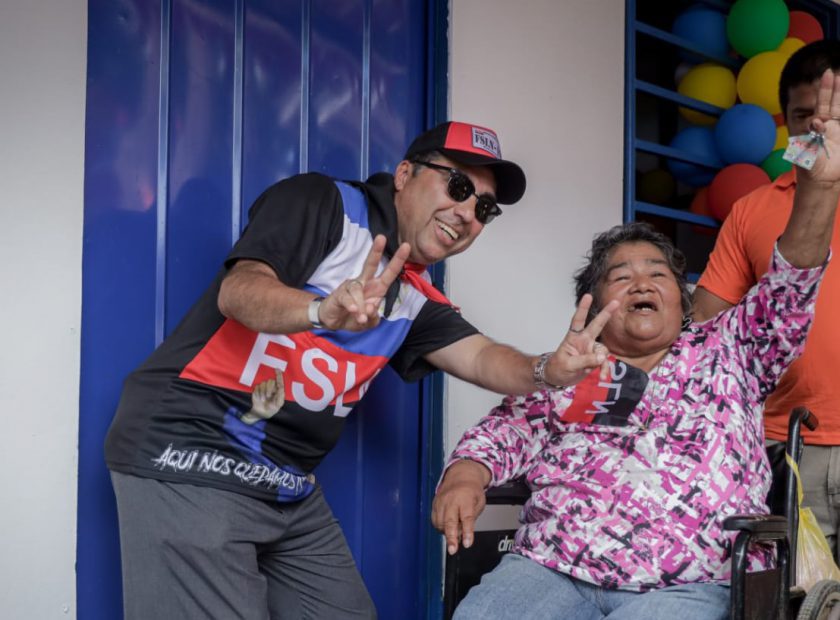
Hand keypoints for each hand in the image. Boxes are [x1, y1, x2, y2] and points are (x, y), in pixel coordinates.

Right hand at [242, 369, 283, 423]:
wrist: (260, 413)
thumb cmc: (271, 409)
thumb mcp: (278, 405)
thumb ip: (280, 396)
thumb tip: (281, 388)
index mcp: (278, 390)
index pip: (279, 380)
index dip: (278, 374)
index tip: (276, 369)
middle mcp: (271, 387)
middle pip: (271, 381)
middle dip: (269, 388)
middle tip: (268, 396)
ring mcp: (264, 387)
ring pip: (263, 383)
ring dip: (263, 392)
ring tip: (263, 399)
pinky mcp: (257, 389)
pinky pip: (257, 387)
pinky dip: (258, 394)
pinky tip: (259, 398)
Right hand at [318, 235, 410, 330]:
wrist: (334, 321)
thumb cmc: (354, 317)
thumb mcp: (369, 322)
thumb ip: (373, 318)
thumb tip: (370, 308)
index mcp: (376, 288)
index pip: (389, 273)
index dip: (397, 261)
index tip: (406, 246)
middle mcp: (364, 283)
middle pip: (371, 264)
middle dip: (376, 251)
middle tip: (381, 237)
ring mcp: (351, 287)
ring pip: (358, 289)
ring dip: (360, 305)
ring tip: (361, 317)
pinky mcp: (339, 294)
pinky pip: (347, 297)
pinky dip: (352, 305)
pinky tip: (354, 310)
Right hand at [431, 460, 490, 554]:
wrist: (460, 475)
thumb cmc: (471, 490)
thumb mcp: (479, 502)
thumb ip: (472, 519)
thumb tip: (463, 535)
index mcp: (465, 497)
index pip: (467, 518)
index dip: (467, 532)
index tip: (467, 543)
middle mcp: (451, 499)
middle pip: (449, 521)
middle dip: (451, 537)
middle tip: (453, 550)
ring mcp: (441, 501)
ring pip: (440, 523)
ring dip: (447, 533)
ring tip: (455, 534)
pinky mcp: (434, 504)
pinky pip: (435, 520)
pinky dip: (440, 527)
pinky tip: (447, 527)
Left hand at [542, 294, 618, 387]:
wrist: (557, 379)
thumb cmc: (557, 368)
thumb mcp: (568, 365)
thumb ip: (585, 361)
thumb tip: (602, 357)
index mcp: (573, 338)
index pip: (578, 321)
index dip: (583, 308)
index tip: (588, 296)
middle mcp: (583, 341)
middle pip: (596, 325)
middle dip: (606, 314)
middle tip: (615, 302)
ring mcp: (590, 349)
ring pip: (603, 351)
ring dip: (604, 363)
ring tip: (602, 376)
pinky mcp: (594, 359)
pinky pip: (604, 362)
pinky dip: (605, 369)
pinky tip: (603, 377)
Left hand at [802, 69, 839, 185]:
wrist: (822, 180)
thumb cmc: (810, 167)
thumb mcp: (807, 154)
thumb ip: (810, 138)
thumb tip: (817, 122)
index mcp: (816, 126)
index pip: (821, 105)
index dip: (823, 92)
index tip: (825, 77)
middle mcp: (828, 125)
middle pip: (831, 102)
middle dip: (831, 88)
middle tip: (830, 72)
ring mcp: (838, 129)